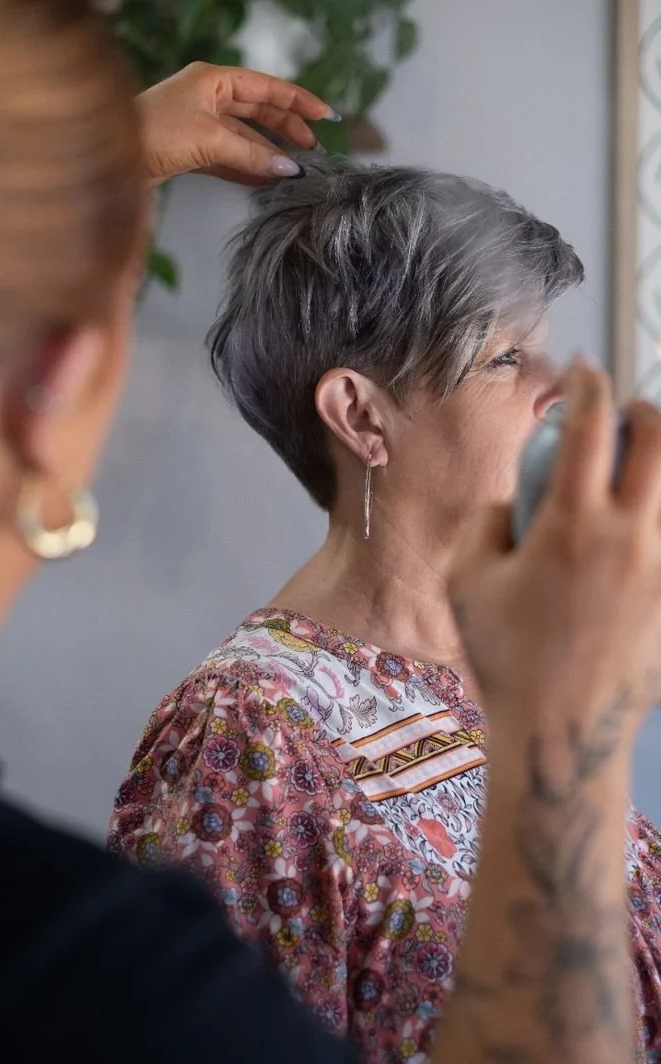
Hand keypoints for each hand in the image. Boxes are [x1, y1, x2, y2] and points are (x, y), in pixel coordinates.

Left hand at [138, 61, 337, 188]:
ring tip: (294, 171)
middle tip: (312, 149)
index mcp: (213, 80)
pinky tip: (267, 181)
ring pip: (244, 138)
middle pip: (258, 112)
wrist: (109, 158)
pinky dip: (248, 169)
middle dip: (286, 129)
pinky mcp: (190, 152)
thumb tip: (288, 169)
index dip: (298, 101)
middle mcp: (207, 98)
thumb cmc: (154, 134)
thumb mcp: (210, 140)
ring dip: (268, 154)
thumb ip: (251, 155)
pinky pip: (229, 158)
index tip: (325, 115)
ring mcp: (198, 125)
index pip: (266, 88)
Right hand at [447, 362, 660, 739]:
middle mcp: (632, 537)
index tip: (580, 374)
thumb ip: (486, 519)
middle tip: (622, 414)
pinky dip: (660, 516)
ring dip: (660, 460)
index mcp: (573, 525)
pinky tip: (640, 525)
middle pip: (659, 441)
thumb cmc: (505, 656)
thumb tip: (516, 494)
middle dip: (642, 410)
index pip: (589, 427)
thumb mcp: (465, 581)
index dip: (586, 387)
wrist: (562, 731)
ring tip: (637, 467)